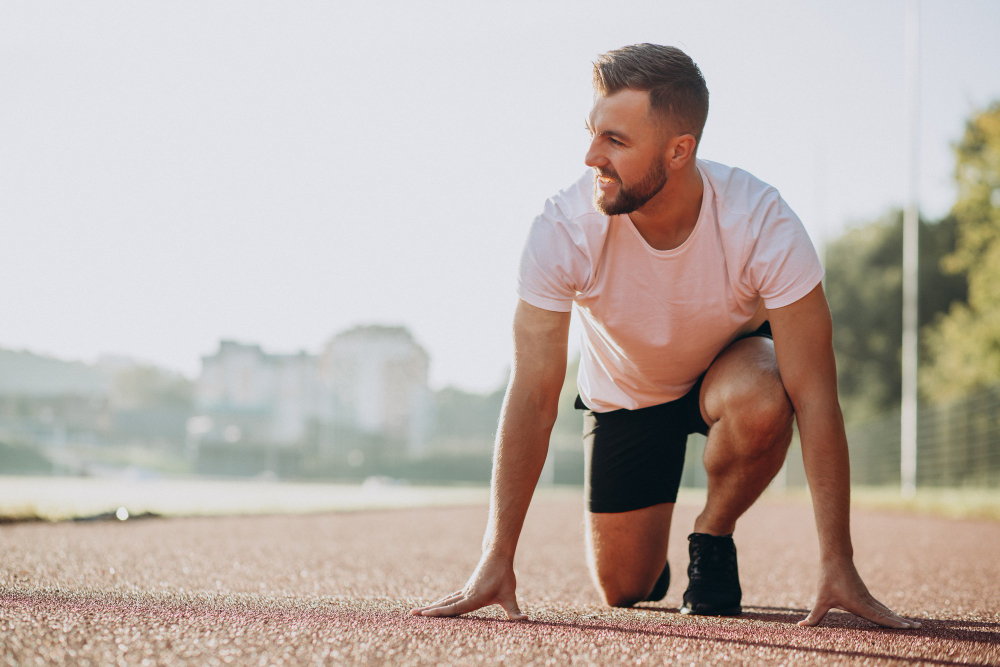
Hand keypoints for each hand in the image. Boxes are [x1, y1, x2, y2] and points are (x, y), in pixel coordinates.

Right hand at [410, 552, 527, 620]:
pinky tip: (439, 605)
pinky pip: (451, 598)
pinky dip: (443, 603)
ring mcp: (465, 591)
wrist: (497, 556)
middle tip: (412, 615)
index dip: (438, 613)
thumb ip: (515, 611)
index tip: (424, 615)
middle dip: (428, 611)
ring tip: (419, 612)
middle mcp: (465, 595)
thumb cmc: (504, 576)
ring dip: (433, 607)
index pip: (453, 608)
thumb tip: (525, 620)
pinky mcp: (468, 589)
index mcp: (472, 598)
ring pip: (446, 601)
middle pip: (444, 605)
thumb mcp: (510, 595)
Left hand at [798, 559, 919, 628]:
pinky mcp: (865, 594)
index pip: (880, 617)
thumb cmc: (828, 579)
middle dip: (902, 623)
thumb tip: (800, 626)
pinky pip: (881, 606)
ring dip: (898, 618)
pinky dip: (890, 613)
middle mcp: (867, 602)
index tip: (908, 628)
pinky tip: (894, 616)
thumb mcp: (821, 599)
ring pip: (886, 610)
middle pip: (887, 614)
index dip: (893, 624)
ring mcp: (868, 597)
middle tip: (918, 628)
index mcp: (859, 604)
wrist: (835, 558)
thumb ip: (814, 616)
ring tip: (913, 625)